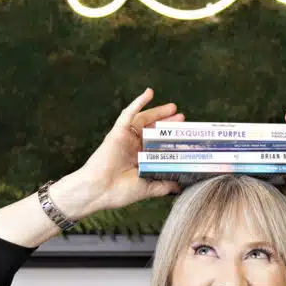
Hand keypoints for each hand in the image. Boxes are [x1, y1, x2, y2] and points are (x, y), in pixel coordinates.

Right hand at [77, 88, 183, 211]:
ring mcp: (126, 138)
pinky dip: (138, 103)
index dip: (171, 138)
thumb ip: (163, 185)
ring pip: (144, 120)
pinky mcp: (118, 132)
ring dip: (158, 112)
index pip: (159, 144)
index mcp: (140, 159)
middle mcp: (133, 147)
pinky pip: (129, 114)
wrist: (100, 190)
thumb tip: (179, 186)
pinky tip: (149, 93)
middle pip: (154, 130)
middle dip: (168, 123)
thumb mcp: (148, 188)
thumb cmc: (121, 192)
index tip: (185, 135)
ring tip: (173, 108)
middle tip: (183, 118)